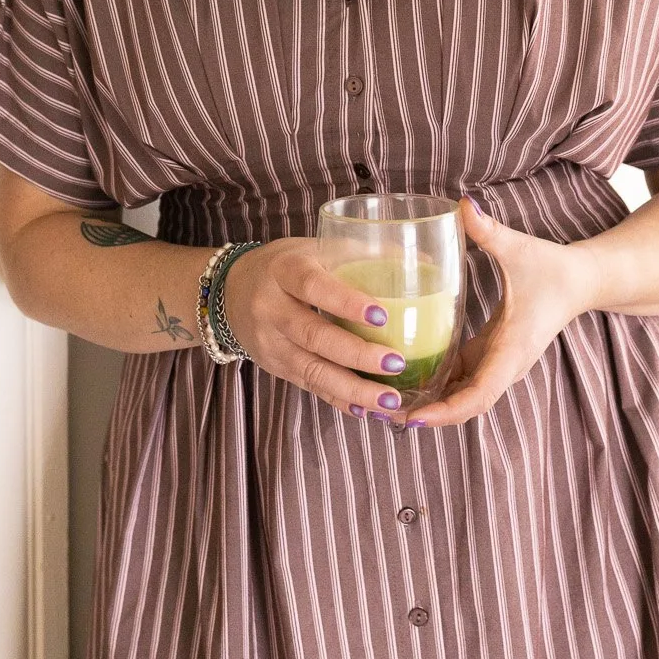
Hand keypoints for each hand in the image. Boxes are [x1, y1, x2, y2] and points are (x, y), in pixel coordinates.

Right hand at [221, 236, 415, 420]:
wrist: (229, 291)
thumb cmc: (286, 264)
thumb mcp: (316, 247)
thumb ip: (363, 252)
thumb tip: (428, 257)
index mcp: (285, 270)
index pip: (313, 287)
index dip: (345, 302)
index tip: (382, 316)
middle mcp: (271, 309)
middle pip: (313, 336)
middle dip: (356, 355)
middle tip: (396, 363)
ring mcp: (271, 344)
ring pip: (311, 371)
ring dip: (353, 390)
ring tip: (390, 400)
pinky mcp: (277, 368)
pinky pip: (310, 387)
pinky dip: (340, 400)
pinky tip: (367, 411)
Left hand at [408, 198, 593, 428]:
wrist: (582, 282)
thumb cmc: (553, 267)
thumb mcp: (519, 248)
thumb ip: (489, 231)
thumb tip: (462, 204)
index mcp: (513, 348)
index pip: (479, 394)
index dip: (446, 410)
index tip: (413, 416)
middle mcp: (507, 365)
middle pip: (466, 406)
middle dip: (429, 414)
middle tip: (382, 413)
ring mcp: (501, 363)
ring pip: (465, 397)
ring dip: (431, 404)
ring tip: (385, 403)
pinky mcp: (495, 355)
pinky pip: (465, 380)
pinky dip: (439, 386)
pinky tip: (407, 380)